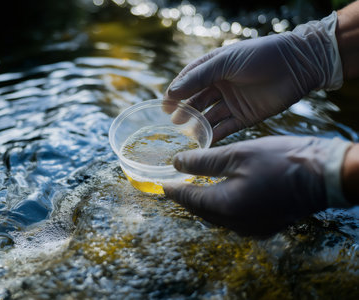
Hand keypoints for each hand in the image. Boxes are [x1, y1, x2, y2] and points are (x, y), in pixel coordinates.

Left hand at [163, 136, 351, 235]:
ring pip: (217, 217)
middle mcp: (237, 224)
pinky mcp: (265, 225)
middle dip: (187, 198)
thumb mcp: (237, 154)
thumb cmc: (282, 160)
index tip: (163, 183)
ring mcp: (252, 228)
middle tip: (176, 185)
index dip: (174, 190)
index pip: (189, 200)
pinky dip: (222, 206)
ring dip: (204, 203)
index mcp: (226, 206)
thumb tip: (177, 163)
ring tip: (195, 188)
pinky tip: (221, 194)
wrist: (326, 175)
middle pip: (201, 211)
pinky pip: (233, 219)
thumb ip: (203, 161)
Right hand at [165, 13, 341, 142]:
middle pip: (197, 101)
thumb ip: (198, 78)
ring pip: (210, 116)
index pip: (189, 82)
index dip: (176, 94)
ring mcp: (233, 102)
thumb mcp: (224, 62)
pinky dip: (215, 135)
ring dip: (198, 125)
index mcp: (214, 68)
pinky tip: (204, 142)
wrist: (297, 65)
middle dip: (185, 111)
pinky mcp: (246, 116)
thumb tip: (171, 93)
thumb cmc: (259, 56)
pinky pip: (226, 128)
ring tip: (186, 133)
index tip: (164, 106)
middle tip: (174, 122)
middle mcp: (221, 85)